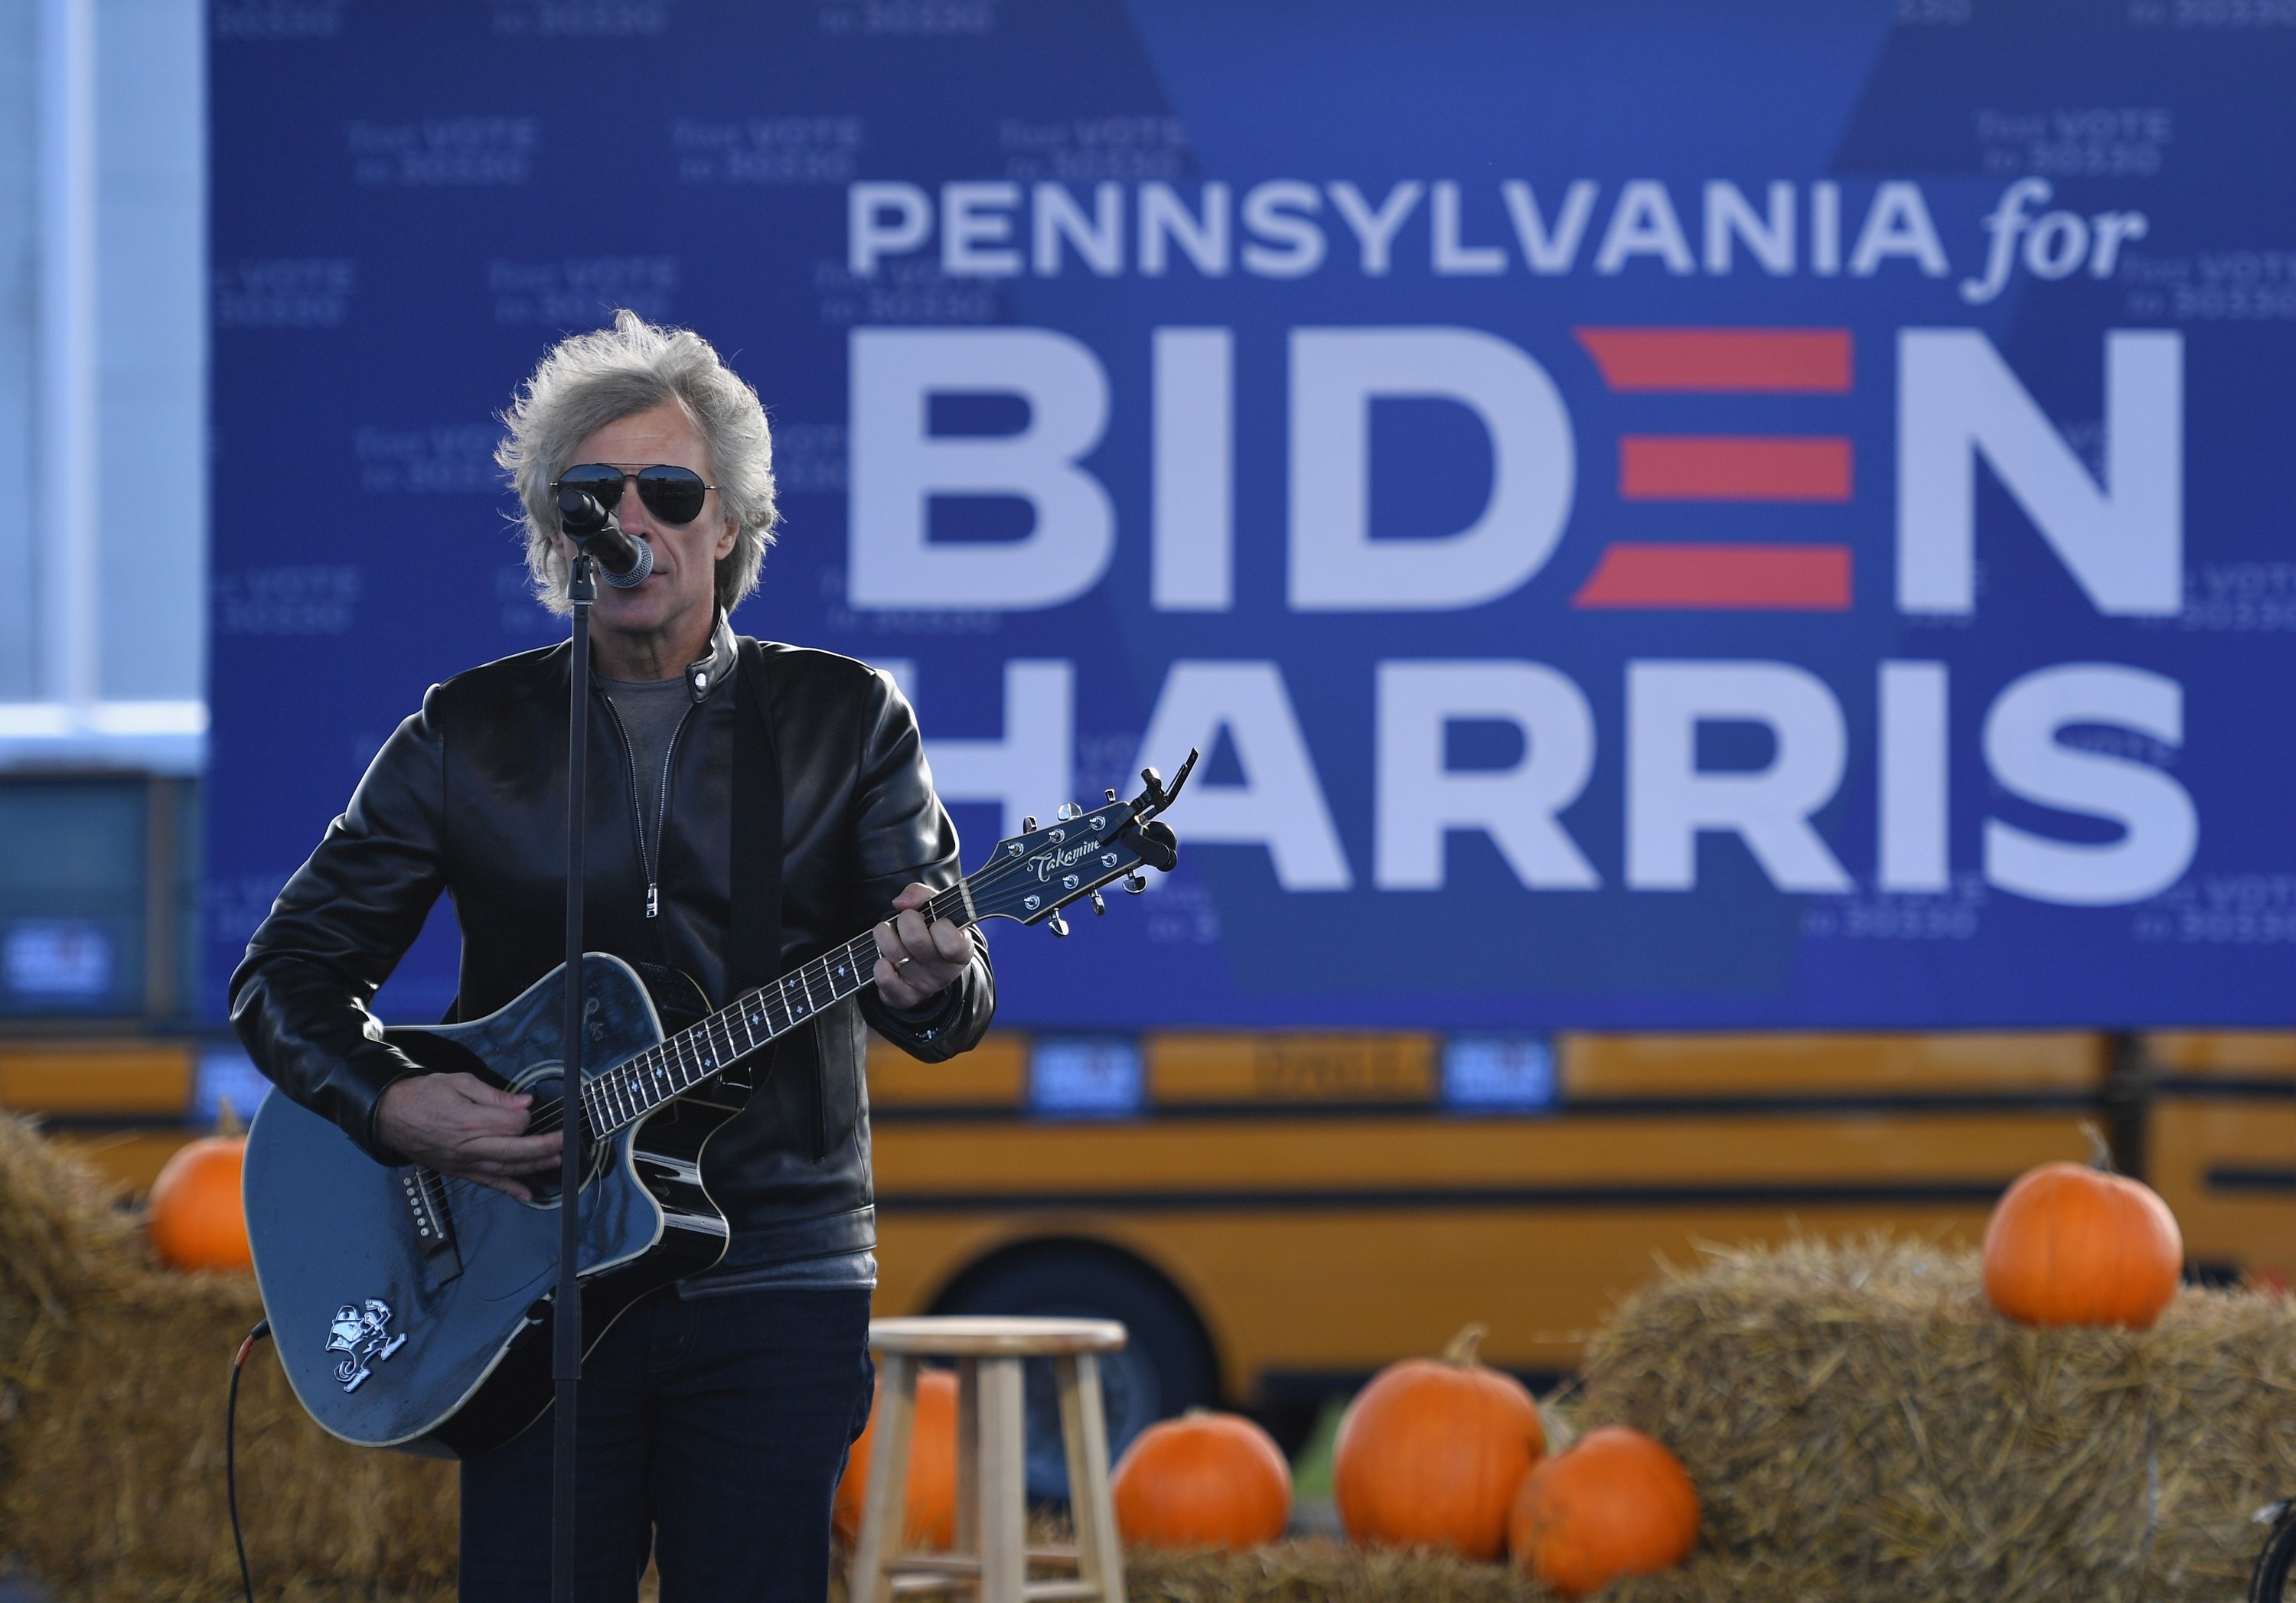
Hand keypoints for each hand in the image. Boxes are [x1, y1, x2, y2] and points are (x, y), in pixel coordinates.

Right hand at [376, 1073, 562, 1201]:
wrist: (390, 1115)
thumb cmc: (423, 1095)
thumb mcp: (458, 1082)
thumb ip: (494, 1094)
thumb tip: (524, 1102)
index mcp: (469, 1121)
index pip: (512, 1124)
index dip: (525, 1116)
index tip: (527, 1108)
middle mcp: (468, 1146)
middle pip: (514, 1151)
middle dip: (545, 1147)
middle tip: (567, 1142)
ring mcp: (463, 1162)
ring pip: (505, 1169)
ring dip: (534, 1167)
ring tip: (558, 1161)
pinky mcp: (458, 1171)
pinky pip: (487, 1182)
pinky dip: (509, 1189)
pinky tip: (528, 1194)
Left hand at [873, 882, 971, 1011]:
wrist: (930, 969)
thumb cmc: (934, 931)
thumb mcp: (937, 908)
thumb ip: (922, 894)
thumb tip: (901, 902)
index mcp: (961, 949)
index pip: (952, 942)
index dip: (940, 925)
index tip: (938, 921)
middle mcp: (943, 970)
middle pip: (916, 940)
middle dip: (906, 920)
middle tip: (908, 919)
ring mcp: (923, 984)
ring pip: (895, 953)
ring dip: (884, 934)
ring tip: (889, 931)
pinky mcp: (904, 996)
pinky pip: (886, 981)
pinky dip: (879, 966)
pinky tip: (883, 960)